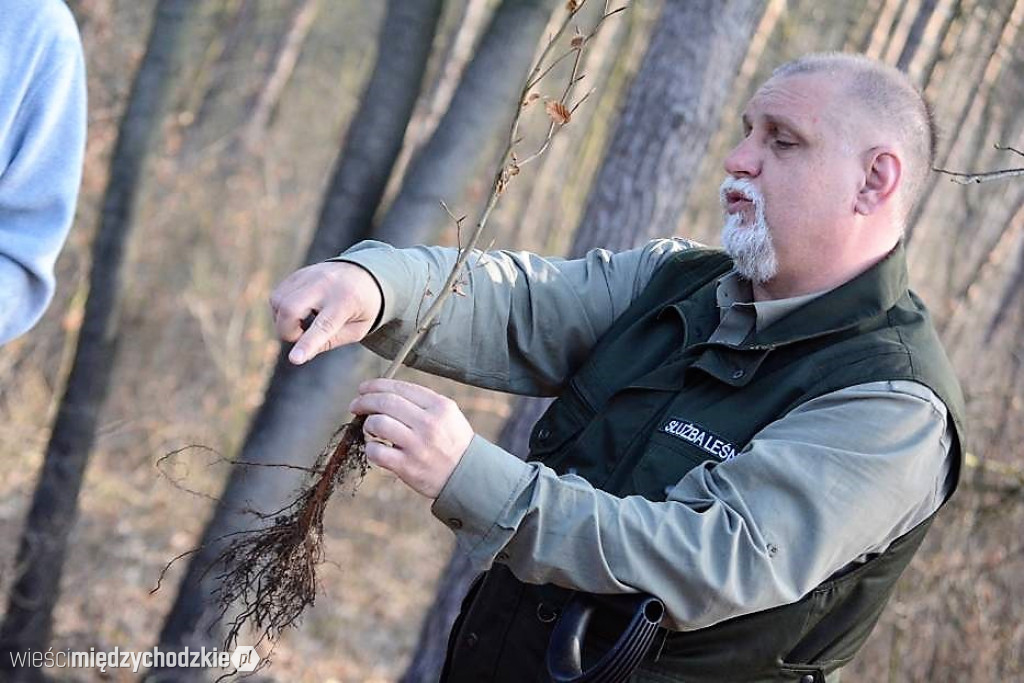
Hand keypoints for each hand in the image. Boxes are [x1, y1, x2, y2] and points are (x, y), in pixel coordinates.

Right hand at [269, 261, 382, 363]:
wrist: (365, 274)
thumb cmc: (362, 307)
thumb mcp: (357, 329)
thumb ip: (331, 342)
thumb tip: (302, 355)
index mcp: (346, 301)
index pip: (323, 326)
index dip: (307, 344)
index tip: (294, 359)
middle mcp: (326, 285)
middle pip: (290, 309)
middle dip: (287, 332)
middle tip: (301, 335)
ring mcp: (309, 276)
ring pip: (279, 302)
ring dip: (283, 321)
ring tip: (302, 323)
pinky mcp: (298, 275)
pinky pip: (278, 295)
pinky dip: (281, 310)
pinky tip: (298, 312)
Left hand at [349, 379, 474, 498]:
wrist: (467, 476)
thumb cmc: (452, 441)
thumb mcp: (447, 414)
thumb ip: (422, 401)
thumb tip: (385, 392)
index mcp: (439, 406)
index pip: (400, 388)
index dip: (376, 385)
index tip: (363, 389)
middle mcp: (429, 423)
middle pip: (385, 402)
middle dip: (364, 401)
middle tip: (355, 405)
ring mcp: (417, 446)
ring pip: (378, 424)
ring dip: (367, 424)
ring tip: (370, 429)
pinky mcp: (407, 467)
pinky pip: (376, 452)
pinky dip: (370, 448)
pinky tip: (376, 448)